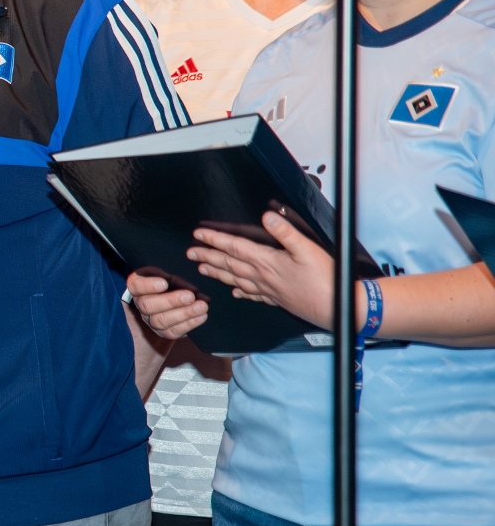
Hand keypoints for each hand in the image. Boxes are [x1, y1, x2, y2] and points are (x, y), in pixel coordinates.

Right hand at [127, 271, 208, 339]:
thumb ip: (170, 274)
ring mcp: (151, 320)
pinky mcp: (163, 332)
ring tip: (201, 307)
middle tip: (190, 296)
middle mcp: (141, 305)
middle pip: (148, 306)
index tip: (164, 283)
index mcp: (138, 287)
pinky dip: (189, 324)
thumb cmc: (170, 283)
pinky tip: (201, 316)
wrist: (172, 302)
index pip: (136, 286)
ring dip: (184, 313)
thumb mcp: (166, 274)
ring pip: (161, 321)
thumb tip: (186, 273)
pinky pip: (174, 331)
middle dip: (171, 301)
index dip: (148, 286)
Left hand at [188, 212, 334, 328]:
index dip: (214, 239)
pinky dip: (240, 291)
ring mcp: (268, 290)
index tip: (198, 234)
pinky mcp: (276, 299)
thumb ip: (286, 232)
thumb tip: (267, 216)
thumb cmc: (325, 280)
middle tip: (190, 252)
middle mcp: (263, 276)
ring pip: (235, 279)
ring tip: (202, 268)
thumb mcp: (308, 249)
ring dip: (217, 273)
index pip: (234, 247)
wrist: (337, 309)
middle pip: (229, 264)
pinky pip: (252, 294)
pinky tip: (235, 292)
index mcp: (267, 261)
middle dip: (208, 256)